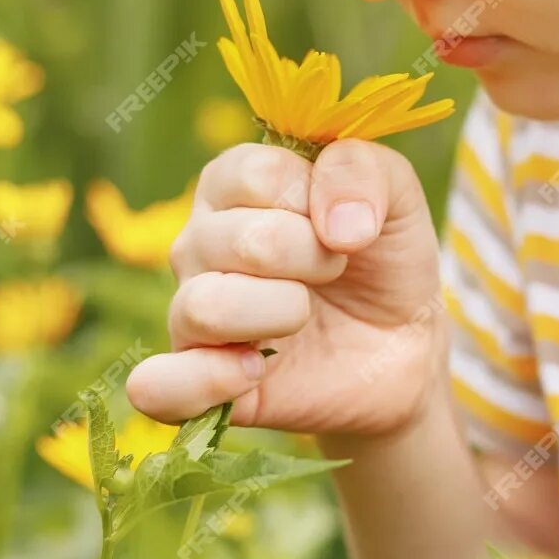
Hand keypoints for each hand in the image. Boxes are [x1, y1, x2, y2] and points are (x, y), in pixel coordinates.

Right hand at [125, 137, 447, 437]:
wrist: (400, 344)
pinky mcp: (196, 381)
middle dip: (310, 256)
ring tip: (304, 317)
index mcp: (231, 184)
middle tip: (336, 269)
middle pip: (237, 240)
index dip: (313, 199)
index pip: (253, 175)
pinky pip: (159, 387)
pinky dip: (206, 381)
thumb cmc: (382, 256)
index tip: (340, 221)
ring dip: (280, 312)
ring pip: (204, 307)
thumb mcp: (396, 194)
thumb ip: (363, 170)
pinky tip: (255, 371)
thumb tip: (337, 225)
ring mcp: (190, 312)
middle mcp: (198, 244)